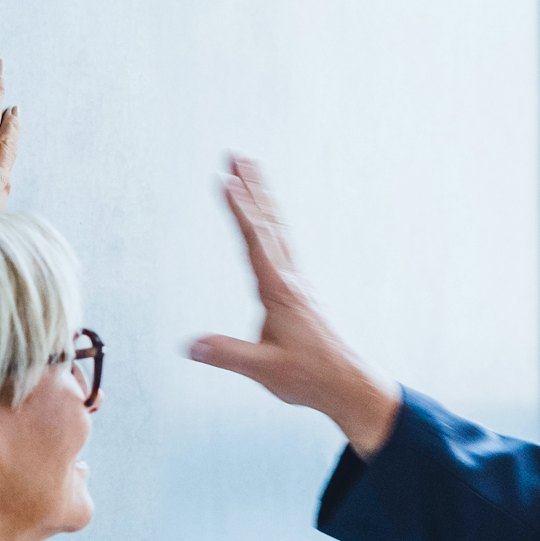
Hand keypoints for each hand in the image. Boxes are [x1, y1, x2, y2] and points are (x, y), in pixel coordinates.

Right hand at [185, 154, 400, 455]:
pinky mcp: (301, 292)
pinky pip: (284, 245)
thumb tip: (191, 346)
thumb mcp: (263, 369)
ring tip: (250, 170)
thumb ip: (227, 355)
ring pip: (279, 230)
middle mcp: (291, 280)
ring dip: (263, 198)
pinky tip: (268, 219)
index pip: (256, 242)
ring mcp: (299, 283)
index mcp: (280, 292)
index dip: (241, 211)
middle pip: (270, 224)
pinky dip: (271, 222)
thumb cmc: (310, 377)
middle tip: (237, 156)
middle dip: (252, 188)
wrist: (348, 384)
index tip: (226, 181)